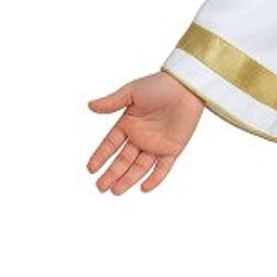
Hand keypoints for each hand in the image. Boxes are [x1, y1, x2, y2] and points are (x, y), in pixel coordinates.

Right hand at [86, 72, 204, 193]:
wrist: (187, 86)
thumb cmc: (159, 85)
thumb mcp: (132, 92)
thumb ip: (112, 102)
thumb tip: (89, 106)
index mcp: (128, 124)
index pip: (110, 144)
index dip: (100, 156)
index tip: (90, 169)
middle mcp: (140, 137)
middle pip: (123, 160)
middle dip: (112, 174)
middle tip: (100, 187)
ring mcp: (156, 144)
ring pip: (139, 167)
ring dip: (128, 179)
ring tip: (116, 191)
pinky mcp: (172, 149)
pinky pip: (163, 168)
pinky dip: (155, 179)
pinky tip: (144, 188)